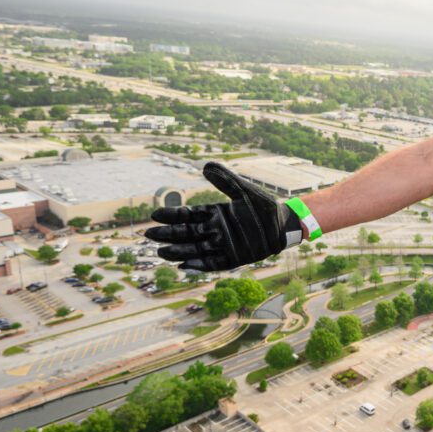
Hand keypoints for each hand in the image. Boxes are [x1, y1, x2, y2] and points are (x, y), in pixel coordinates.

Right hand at [145, 162, 302, 270]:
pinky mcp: (234, 258)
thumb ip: (225, 180)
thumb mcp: (243, 190)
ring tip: (161, 252)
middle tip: (149, 235)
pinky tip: (184, 266)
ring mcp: (224, 245)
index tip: (155, 214)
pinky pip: (213, 263)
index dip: (172, 216)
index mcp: (215, 214)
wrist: (283, 224)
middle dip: (169, 235)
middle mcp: (215, 230)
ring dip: (179, 251)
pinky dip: (199, 265)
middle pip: (187, 233)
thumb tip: (205, 166)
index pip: (189, 215)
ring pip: (196, 249)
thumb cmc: (263, 207)